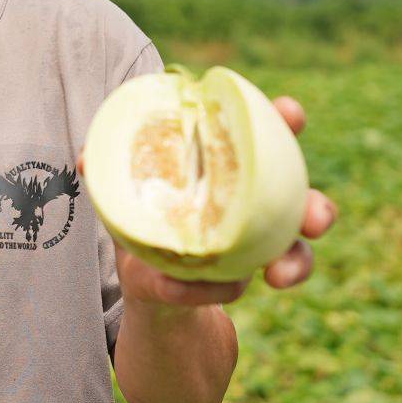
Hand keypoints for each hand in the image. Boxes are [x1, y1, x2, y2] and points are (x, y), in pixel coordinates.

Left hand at [78, 95, 338, 306]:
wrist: (145, 274)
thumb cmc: (147, 208)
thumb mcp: (126, 185)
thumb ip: (110, 168)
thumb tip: (84, 158)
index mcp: (234, 167)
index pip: (270, 135)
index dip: (286, 120)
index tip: (290, 112)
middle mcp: (256, 205)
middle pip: (304, 200)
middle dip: (317, 207)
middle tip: (313, 218)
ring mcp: (252, 246)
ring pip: (294, 253)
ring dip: (294, 263)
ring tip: (277, 275)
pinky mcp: (227, 282)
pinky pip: (230, 288)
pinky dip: (204, 290)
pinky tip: (179, 289)